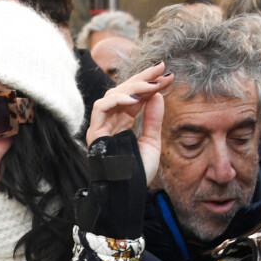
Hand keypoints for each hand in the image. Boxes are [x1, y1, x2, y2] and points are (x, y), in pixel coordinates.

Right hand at [87, 61, 172, 184]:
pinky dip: (117, 99)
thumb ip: (153, 119)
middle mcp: (111, 121)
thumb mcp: (152, 142)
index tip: (166, 73)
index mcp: (123, 123)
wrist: (128, 191)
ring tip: (151, 86)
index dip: (148, 83)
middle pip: (123, 91)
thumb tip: (159, 95)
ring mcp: (101, 126)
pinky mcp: (95, 133)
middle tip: (161, 69)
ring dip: (133, 87)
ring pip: (112, 95)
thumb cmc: (138, 172)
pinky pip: (101, 107)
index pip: (134, 96)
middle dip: (142, 77)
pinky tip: (134, 98)